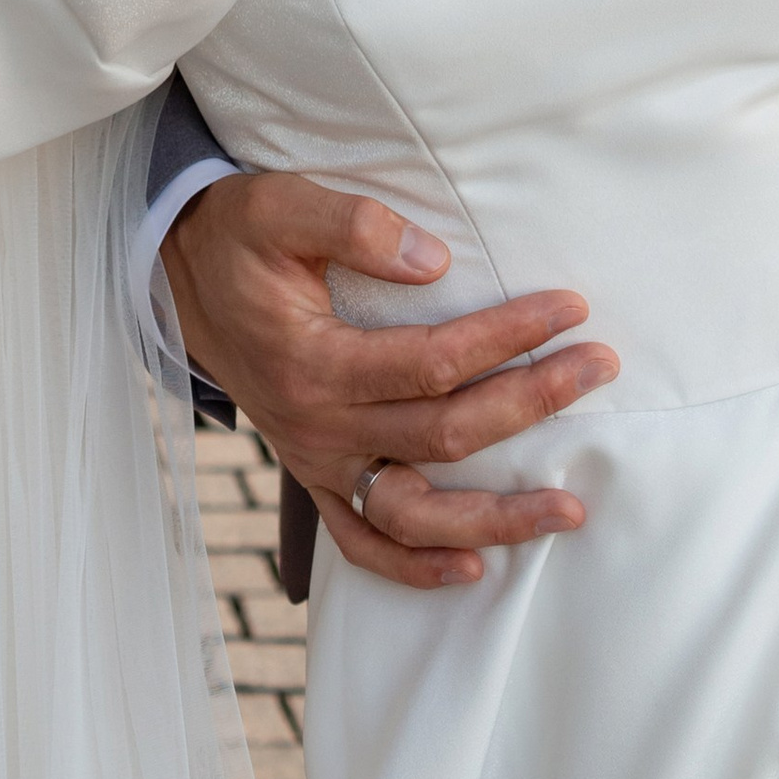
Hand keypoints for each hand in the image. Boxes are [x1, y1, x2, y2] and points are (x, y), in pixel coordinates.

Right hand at [163, 173, 615, 588]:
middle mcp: (318, 426)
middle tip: (601, 366)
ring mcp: (316, 461)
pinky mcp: (313, 477)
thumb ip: (354, 225)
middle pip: (444, 434)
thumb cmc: (238, 236)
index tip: (570, 307)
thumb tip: (436, 260)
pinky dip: (415, 568)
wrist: (178, 276)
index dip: (508, 336)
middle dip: (532, 403)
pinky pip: (364, 544)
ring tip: (571, 509)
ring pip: (415, 514)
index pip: (434, 360)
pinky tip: (473, 571)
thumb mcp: (280, 207)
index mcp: (315, 362)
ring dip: (496, 518)